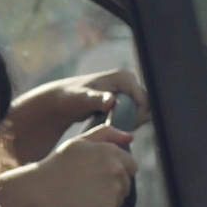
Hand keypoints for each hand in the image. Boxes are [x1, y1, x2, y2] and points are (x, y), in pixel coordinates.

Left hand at [5, 69, 151, 161]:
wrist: (61, 99)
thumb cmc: (70, 98)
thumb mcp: (82, 100)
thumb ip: (96, 100)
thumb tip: (111, 101)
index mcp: (124, 77)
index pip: (144, 102)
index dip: (136, 118)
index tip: (118, 127)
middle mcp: (128, 80)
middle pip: (144, 107)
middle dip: (132, 120)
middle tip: (113, 129)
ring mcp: (126, 89)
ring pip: (139, 111)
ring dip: (127, 121)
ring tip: (108, 126)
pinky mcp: (123, 97)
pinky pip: (132, 113)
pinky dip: (123, 120)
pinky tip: (108, 124)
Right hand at [19, 124, 139, 206]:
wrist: (40, 190)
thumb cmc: (57, 166)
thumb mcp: (79, 142)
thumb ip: (106, 133)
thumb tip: (130, 136)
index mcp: (111, 151)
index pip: (131, 166)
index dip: (116, 172)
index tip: (98, 176)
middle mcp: (117, 168)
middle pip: (126, 184)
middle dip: (111, 187)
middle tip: (87, 187)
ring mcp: (114, 189)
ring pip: (119, 199)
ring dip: (106, 200)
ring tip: (83, 196)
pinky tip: (82, 206)